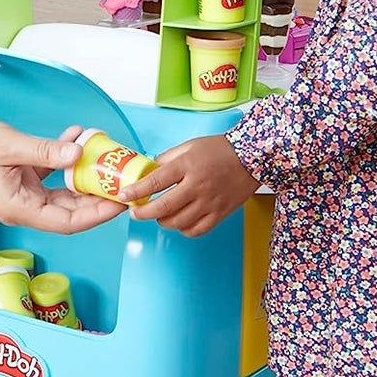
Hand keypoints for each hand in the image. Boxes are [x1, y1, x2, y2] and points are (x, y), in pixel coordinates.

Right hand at [0, 111, 123, 233]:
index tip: (118, 202)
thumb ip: (46, 152)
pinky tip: (76, 138)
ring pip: (64, 192)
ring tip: (104, 156)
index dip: (96, 215)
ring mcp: (23, 192)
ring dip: (83, 175)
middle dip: (96, 196)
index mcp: (17, 208)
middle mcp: (22, 206)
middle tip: (120, 179)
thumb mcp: (9, 145)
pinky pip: (52, 173)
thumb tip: (79, 155)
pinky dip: (65, 158)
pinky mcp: (22, 176)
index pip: (67, 222)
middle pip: (69, 211)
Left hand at [120, 134, 257, 236]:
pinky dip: (184, 229)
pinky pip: (197, 230)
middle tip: (135, 212)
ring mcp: (209, 202)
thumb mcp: (189, 146)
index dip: (136, 191)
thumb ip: (168, 159)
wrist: (252, 156)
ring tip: (159, 215)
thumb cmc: (219, 149)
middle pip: (164, 207)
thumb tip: (149, 170)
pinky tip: (180, 222)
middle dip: (144, 212)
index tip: (124, 195)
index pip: (155, 181)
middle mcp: (197, 185)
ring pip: (178, 222)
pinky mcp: (220, 213)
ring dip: (163, 221)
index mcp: (187, 166)